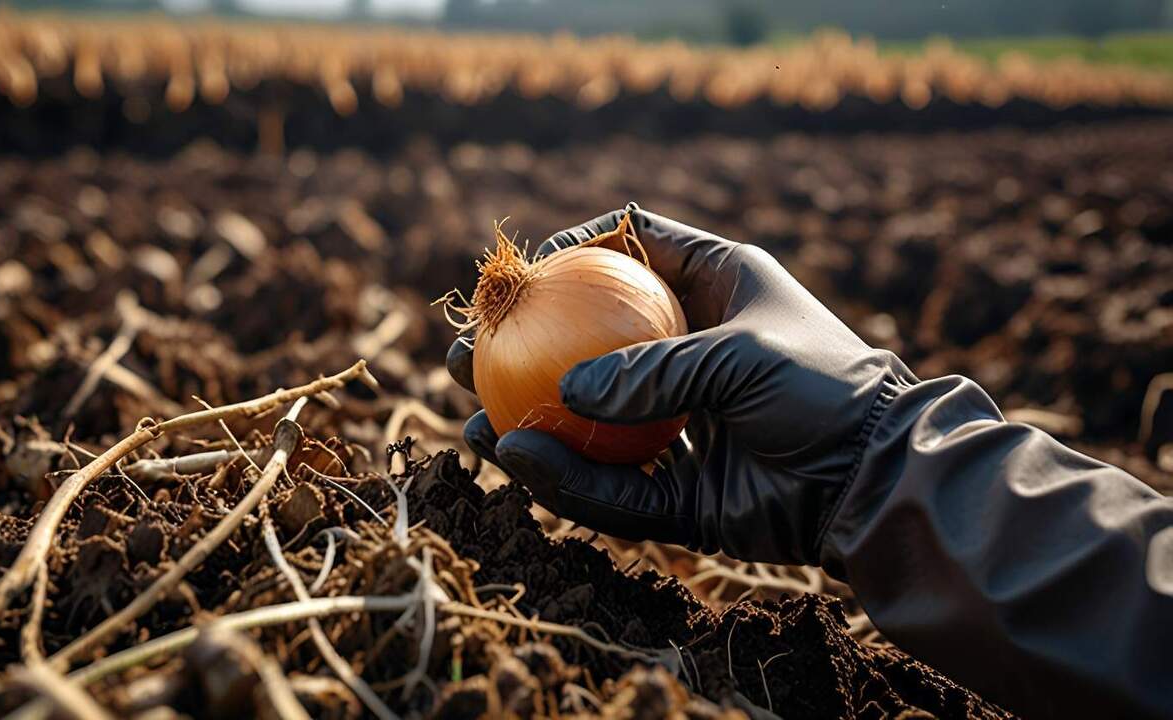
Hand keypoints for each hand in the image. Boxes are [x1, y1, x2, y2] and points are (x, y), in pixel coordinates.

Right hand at [447, 204, 914, 564]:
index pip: (636, 249)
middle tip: (471, 352)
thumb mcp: (738, 354)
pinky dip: (567, 480)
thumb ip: (650, 370)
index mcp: (714, 293)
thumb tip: (565, 394)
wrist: (878, 477)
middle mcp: (690, 358)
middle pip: (590, 344)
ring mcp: (683, 429)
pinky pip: (614, 490)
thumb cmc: (822, 385)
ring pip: (590, 427)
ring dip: (528, 423)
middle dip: (527, 348)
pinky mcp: (684, 496)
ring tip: (471, 420)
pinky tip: (519, 461)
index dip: (582, 246)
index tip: (531, 267)